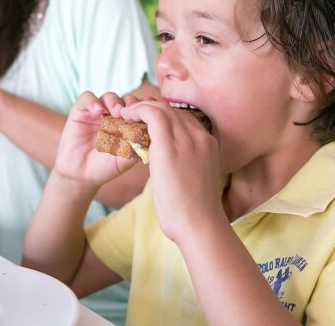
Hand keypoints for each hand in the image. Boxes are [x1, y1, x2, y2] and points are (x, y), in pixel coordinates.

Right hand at [53, 91, 143, 193]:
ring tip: (116, 112)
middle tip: (131, 114)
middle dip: (132, 104)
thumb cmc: (105, 168)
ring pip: (110, 96)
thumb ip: (137, 146)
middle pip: (127, 99)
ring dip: (115, 102)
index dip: (145, 108)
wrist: (80, 175)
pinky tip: (98, 111)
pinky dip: (93, 101)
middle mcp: (114, 116)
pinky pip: (87, 97)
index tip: (147, 116)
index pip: (141, 108)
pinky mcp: (81, 111)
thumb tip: (151, 133)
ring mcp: (98, 113)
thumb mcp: (125, 159)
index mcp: (129, 125)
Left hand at [121, 101, 224, 241]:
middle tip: (131, 115)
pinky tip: (125, 117)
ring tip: (125, 115)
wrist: (200, 225)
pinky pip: (151, 114)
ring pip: (161, 108)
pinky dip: (136, 111)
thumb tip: (170, 168)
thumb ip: (187, 165)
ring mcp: (187, 139)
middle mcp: (200, 136)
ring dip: (141, 108)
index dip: (164, 117)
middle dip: (150, 109)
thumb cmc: (195, 212)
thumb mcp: (195, 180)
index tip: (147, 124)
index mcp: (209, 144)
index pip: (185, 119)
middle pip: (173, 110)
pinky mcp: (169, 146)